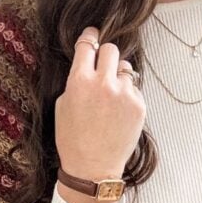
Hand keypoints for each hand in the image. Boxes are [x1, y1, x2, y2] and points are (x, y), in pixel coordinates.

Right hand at [55, 26, 145, 179]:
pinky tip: (118, 113)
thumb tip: (88, 63)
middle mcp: (104, 84)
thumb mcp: (63, 105)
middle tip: (102, 66)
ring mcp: (124, 94)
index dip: (90, 37)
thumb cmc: (72, 139)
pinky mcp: (139, 106)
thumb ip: (76, 80)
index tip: (93, 34)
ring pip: (125, 69)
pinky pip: (133, 89)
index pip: (88, 44)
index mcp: (80, 81)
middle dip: (106, 56)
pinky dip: (127, 96)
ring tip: (110, 98)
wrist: (92, 168)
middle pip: (111, 49)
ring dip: (118, 77)